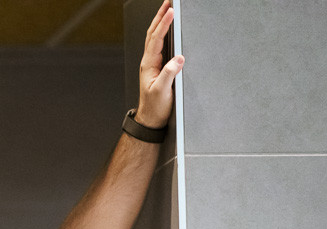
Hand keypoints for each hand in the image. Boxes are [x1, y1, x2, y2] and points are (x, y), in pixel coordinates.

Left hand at [135, 0, 185, 127]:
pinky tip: (169, 28)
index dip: (163, 24)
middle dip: (160, 16)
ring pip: (155, 38)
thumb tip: (178, 59)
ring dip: (160, 22)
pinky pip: (160, 45)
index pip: (156, 39)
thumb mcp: (162, 92)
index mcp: (148, 65)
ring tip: (168, 8)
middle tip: (168, 1)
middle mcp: (149, 62)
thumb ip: (169, 75)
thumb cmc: (155, 108)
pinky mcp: (158, 67)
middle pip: (153, 33)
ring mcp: (153, 64)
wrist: (151, 119)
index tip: (171, 11)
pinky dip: (164, 32)